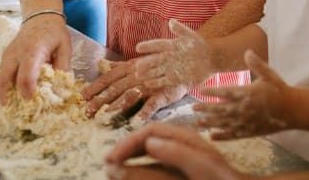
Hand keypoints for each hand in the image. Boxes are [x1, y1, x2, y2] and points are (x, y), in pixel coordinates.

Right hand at [0, 14, 71, 103]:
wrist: (40, 17)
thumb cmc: (54, 33)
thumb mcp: (65, 48)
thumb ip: (63, 68)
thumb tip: (60, 89)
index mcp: (33, 51)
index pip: (25, 74)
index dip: (26, 89)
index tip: (29, 100)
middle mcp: (16, 53)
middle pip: (3, 77)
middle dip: (5, 95)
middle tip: (11, 109)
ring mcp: (7, 55)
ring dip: (0, 92)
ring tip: (7, 105)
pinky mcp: (4, 57)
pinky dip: (0, 85)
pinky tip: (7, 95)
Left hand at [84, 59, 187, 123]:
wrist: (188, 64)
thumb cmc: (162, 64)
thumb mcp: (139, 62)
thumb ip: (120, 66)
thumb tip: (101, 65)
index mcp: (130, 67)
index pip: (109, 77)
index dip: (95, 86)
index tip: (82, 96)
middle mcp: (138, 74)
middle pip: (115, 88)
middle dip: (100, 100)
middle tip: (87, 111)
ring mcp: (150, 84)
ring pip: (130, 96)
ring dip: (116, 106)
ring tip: (105, 116)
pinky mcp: (163, 93)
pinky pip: (153, 104)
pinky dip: (144, 112)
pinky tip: (135, 121)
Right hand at [105, 123, 244, 179]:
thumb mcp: (201, 167)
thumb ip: (176, 153)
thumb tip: (148, 140)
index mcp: (185, 139)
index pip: (150, 131)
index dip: (129, 142)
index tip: (112, 158)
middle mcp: (181, 147)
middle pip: (146, 143)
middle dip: (125, 153)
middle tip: (107, 167)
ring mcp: (180, 163)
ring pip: (149, 159)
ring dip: (130, 164)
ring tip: (112, 173)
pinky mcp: (180, 175)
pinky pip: (157, 172)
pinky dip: (142, 173)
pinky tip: (131, 177)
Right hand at [135, 19, 214, 89]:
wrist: (212, 58)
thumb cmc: (201, 45)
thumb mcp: (190, 36)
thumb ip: (180, 30)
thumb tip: (170, 21)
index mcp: (171, 45)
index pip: (157, 45)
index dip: (148, 46)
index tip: (138, 48)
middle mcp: (169, 57)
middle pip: (154, 60)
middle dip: (145, 63)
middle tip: (135, 66)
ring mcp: (172, 68)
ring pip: (157, 71)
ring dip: (148, 73)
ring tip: (138, 75)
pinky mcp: (177, 78)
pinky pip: (164, 80)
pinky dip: (157, 82)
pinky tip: (148, 84)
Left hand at [194, 50, 291, 139]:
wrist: (292, 110)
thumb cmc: (279, 90)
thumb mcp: (269, 74)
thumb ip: (257, 64)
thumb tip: (247, 51)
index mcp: (246, 93)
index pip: (224, 92)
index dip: (210, 91)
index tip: (199, 90)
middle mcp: (243, 109)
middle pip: (220, 109)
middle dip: (206, 108)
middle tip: (193, 107)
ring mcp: (246, 122)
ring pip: (224, 123)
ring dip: (210, 122)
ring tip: (197, 123)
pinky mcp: (250, 131)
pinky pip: (233, 135)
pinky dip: (222, 136)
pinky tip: (212, 136)